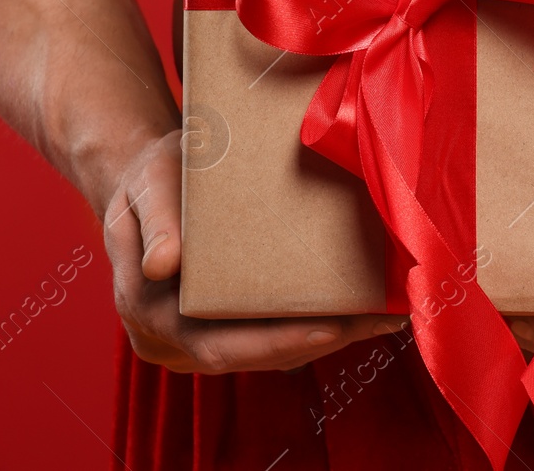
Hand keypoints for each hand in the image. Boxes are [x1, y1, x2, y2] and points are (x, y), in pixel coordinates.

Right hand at [103, 129, 404, 372]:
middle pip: (254, 356)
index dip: (274, 342)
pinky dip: (316, 325)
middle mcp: (171, 338)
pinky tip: (363, 308)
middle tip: (380, 322)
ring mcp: (197, 339)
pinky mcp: (224, 326)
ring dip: (329, 337)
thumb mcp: (150, 184)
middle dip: (321, 341)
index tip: (328, 328)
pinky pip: (273, 336)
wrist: (148, 182)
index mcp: (147, 310)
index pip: (215, 346)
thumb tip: (162, 265)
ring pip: (269, 352)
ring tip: (386, 316)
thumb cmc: (153, 177)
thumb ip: (157, 220)